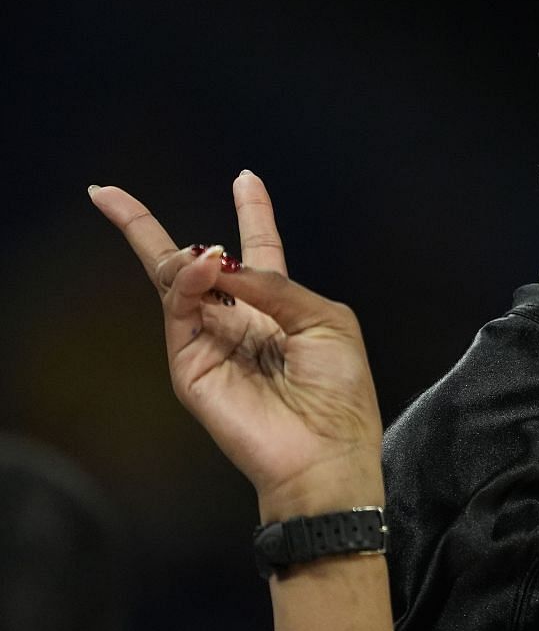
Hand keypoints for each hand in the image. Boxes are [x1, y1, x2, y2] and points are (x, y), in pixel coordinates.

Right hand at [89, 171, 384, 516]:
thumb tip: (225, 259)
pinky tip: (204, 268)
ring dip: (188, 261)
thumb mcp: (325, 322)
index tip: (245, 177)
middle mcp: (241, 320)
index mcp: (282, 306)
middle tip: (107, 192)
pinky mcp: (190, 365)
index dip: (252, 212)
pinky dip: (188, 284)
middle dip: (147, 227)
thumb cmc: (339, 392)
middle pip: (191, 265)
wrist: (324, 453)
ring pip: (174, 284)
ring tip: (207, 256)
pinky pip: (180, 311)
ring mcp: (210, 342)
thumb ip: (276, 286)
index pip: (259, 249)